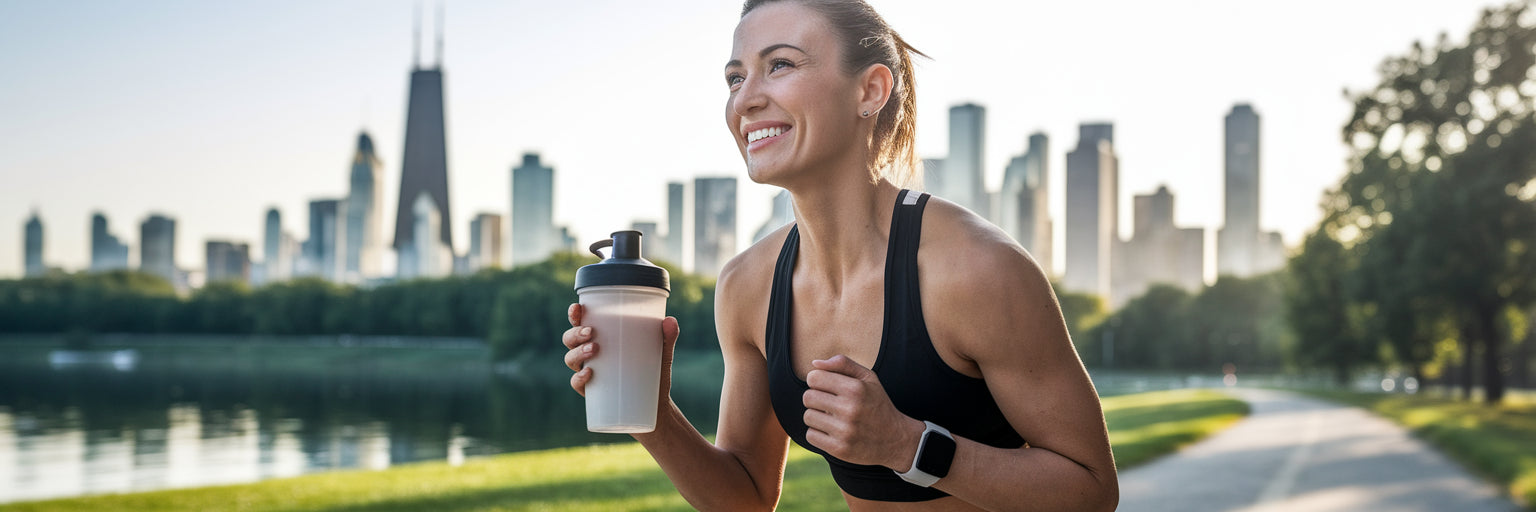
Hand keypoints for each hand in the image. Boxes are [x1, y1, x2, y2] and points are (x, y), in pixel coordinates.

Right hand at [561, 304, 680, 401]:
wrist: (656, 406)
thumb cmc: (654, 373)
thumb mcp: (661, 354)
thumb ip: (666, 338)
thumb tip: (670, 321)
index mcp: (601, 339)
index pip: (581, 323)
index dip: (574, 315)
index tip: (577, 307)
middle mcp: (590, 355)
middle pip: (570, 340)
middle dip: (575, 333)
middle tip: (591, 332)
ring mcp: (589, 374)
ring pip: (570, 360)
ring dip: (577, 352)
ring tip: (594, 349)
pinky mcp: (592, 393)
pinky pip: (577, 384)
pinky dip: (579, 378)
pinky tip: (589, 372)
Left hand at [802, 355, 924, 469]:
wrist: (896, 440)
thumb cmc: (877, 404)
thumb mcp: (868, 378)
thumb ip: (842, 364)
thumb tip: (814, 363)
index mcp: (856, 388)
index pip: (814, 377)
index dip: (817, 381)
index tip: (827, 387)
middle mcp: (850, 409)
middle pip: (807, 397)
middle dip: (815, 398)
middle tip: (828, 403)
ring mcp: (845, 431)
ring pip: (808, 417)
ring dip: (816, 416)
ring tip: (832, 418)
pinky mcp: (839, 449)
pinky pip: (810, 436)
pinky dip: (818, 433)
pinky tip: (832, 432)